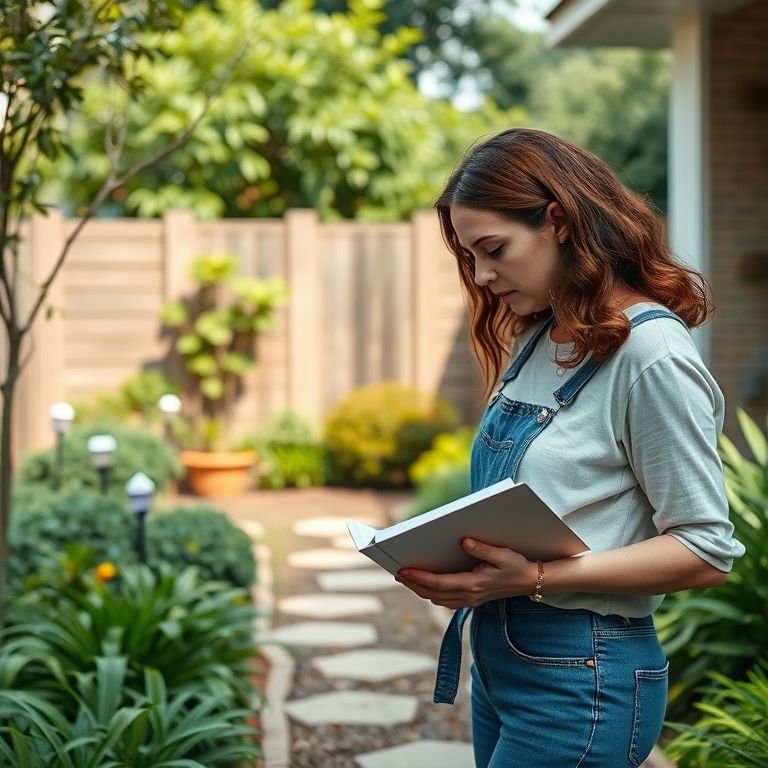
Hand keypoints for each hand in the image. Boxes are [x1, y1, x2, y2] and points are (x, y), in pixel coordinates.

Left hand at [395, 538, 537, 608]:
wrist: (532, 582)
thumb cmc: (517, 566)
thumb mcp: (502, 555)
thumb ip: (483, 549)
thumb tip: (464, 541)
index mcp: (474, 585)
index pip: (439, 583)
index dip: (419, 578)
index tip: (403, 571)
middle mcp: (469, 596)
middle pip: (433, 594)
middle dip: (414, 584)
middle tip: (397, 574)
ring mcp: (470, 600)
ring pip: (437, 599)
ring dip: (421, 590)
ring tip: (406, 578)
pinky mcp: (472, 600)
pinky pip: (446, 600)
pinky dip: (432, 593)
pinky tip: (426, 585)